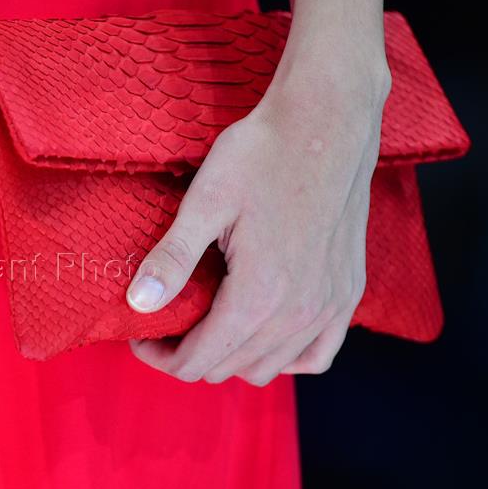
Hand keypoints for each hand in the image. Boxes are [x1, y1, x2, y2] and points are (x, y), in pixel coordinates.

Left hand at [126, 37, 390, 384]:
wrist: (328, 119)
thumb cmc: (264, 153)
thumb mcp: (206, 201)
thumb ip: (173, 259)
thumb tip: (138, 304)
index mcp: (259, 295)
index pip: (199, 361)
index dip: (161, 357)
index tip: (141, 335)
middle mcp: (300, 312)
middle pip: (229, 368)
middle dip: (190, 356)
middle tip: (166, 325)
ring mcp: (331, 306)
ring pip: (269, 368)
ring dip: (232, 357)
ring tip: (207, 325)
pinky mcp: (349, 292)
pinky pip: (316, 355)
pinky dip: (285, 354)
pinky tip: (262, 332)